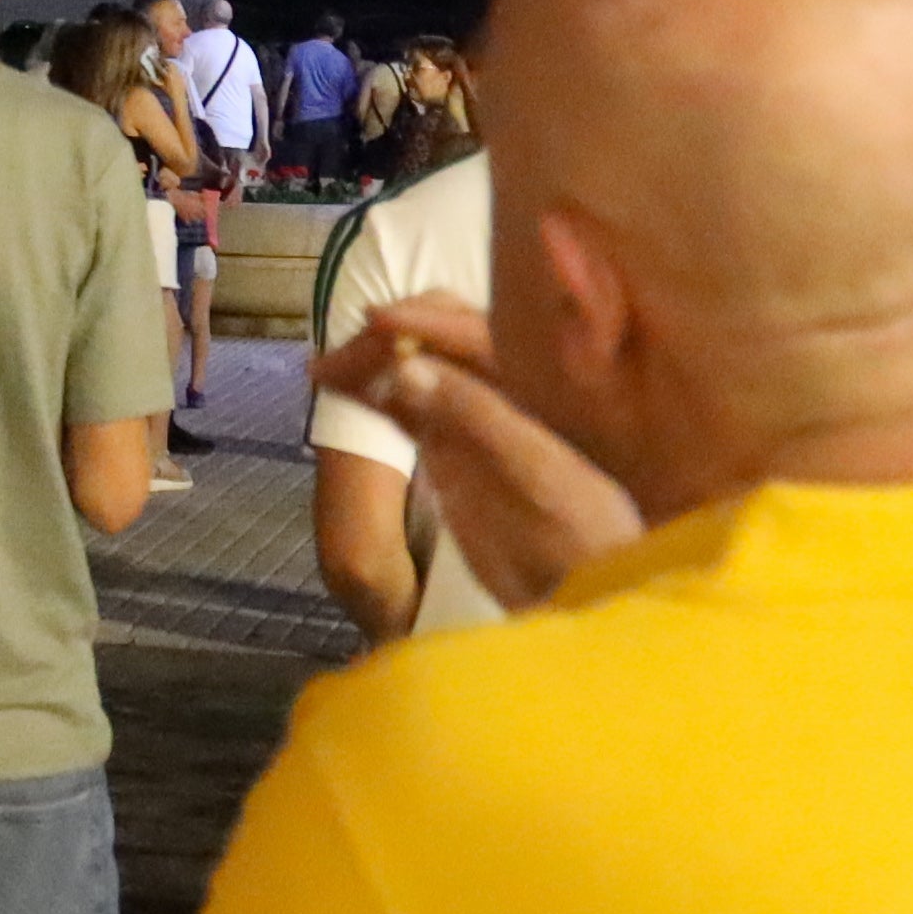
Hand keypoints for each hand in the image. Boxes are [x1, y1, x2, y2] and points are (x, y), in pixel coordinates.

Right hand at [313, 296, 641, 610]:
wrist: (589, 592)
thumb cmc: (583, 532)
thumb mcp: (538, 472)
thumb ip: (477, 417)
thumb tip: (404, 368)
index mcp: (538, 380)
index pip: (471, 330)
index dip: (422, 321)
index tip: (371, 321)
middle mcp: (503, 388)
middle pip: (438, 340)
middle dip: (386, 338)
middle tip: (335, 358)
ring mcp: (474, 419)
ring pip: (415, 372)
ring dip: (372, 364)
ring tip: (324, 371)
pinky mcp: (452, 451)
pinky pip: (405, 410)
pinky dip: (374, 395)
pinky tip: (341, 390)